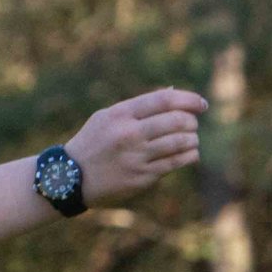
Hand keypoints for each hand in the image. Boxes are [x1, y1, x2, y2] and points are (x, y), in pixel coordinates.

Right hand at [64, 88, 207, 206]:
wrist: (69, 179)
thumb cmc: (92, 143)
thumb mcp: (106, 117)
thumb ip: (139, 106)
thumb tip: (174, 92)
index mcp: (119, 115)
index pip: (164, 100)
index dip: (189, 100)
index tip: (201, 105)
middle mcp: (129, 135)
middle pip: (177, 121)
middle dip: (191, 122)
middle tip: (191, 125)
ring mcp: (136, 157)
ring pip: (181, 142)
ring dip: (192, 139)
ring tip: (190, 139)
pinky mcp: (141, 177)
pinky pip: (176, 162)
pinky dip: (189, 155)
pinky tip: (189, 153)